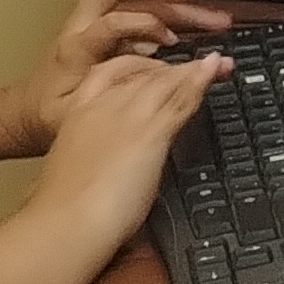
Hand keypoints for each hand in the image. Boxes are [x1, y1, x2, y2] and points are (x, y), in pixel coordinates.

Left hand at [0, 0, 233, 153]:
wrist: (22, 116)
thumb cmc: (46, 117)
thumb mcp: (77, 114)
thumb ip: (116, 93)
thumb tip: (158, 78)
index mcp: (76, 46)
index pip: (111, 18)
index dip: (144, 24)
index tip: (171, 39)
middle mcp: (84, 28)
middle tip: (207, 15)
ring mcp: (94, 29)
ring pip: (136, 0)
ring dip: (174, 7)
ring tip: (211, 20)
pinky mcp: (105, 38)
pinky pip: (138, 17)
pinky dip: (166, 20)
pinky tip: (187, 36)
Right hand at [28, 48, 225, 248]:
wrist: (65, 220)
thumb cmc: (64, 207)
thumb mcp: (78, 170)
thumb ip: (95, 158)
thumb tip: (108, 169)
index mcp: (77, 114)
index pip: (109, 75)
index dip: (136, 67)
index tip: (155, 67)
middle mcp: (100, 107)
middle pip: (140, 74)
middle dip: (171, 68)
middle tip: (197, 64)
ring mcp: (125, 116)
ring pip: (164, 82)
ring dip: (194, 71)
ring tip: (219, 63)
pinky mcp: (148, 132)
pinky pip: (180, 100)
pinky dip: (200, 82)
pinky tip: (215, 71)